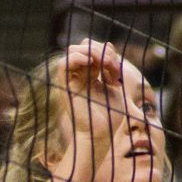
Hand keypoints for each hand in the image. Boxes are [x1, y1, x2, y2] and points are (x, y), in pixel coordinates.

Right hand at [51, 41, 129, 181]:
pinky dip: (77, 57)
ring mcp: (73, 80)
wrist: (101, 135)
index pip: (95, 49)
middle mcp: (81, 75)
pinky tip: (91, 62)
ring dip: (92, 51)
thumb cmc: (110, 116)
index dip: (108, 53)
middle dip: (101, 50)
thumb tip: (108, 47)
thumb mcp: (115, 87)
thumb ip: (110, 68)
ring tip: (105, 63)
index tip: (118, 71)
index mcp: (92, 75)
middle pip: (84, 46)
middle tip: (113, 67)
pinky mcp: (66, 87)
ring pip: (73, 51)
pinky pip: (63, 65)